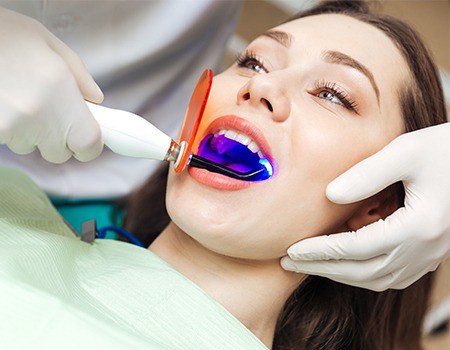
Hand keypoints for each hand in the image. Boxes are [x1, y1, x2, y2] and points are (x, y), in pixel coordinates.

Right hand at [0, 7, 103, 162]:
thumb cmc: (5, 33)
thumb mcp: (48, 44)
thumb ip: (79, 76)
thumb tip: (96, 101)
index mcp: (61, 93)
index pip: (88, 145)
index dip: (89, 146)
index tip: (83, 137)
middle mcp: (38, 116)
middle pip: (58, 152)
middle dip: (56, 138)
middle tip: (46, 111)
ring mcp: (10, 127)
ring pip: (29, 146)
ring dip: (28, 132)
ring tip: (16, 98)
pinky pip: (7, 140)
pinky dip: (6, 127)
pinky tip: (2, 103)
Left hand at [282, 122, 449, 290]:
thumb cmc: (445, 149)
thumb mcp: (405, 151)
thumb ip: (367, 173)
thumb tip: (329, 195)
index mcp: (420, 226)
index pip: (356, 247)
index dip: (320, 251)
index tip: (291, 250)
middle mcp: (427, 249)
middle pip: (364, 272)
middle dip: (323, 269)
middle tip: (289, 263)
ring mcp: (431, 255)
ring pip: (378, 280)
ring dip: (341, 275)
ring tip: (311, 265)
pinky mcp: (431, 253)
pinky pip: (393, 277)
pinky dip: (363, 275)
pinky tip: (346, 265)